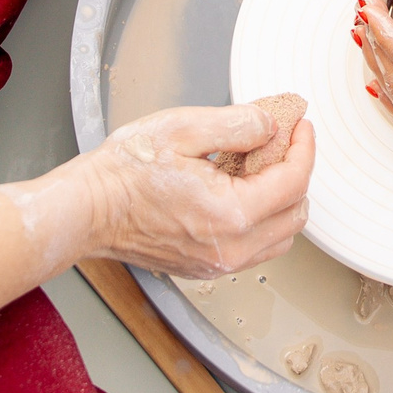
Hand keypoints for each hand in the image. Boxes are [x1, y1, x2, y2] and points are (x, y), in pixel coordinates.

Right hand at [77, 104, 315, 278]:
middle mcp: (230, 248)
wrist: (88, 210)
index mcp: (231, 215)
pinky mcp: (205, 267)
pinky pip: (254, 249)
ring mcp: (218, 264)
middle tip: (281, 142)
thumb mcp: (183, 128)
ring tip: (259, 166)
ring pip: (279, 237)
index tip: (299, 126)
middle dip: (296, 173)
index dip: (303, 148)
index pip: (294, 182)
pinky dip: (261, 220)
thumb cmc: (124, 172)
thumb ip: (238, 124)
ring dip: (282, 201)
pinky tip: (238, 190)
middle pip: (295, 215)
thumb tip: (272, 126)